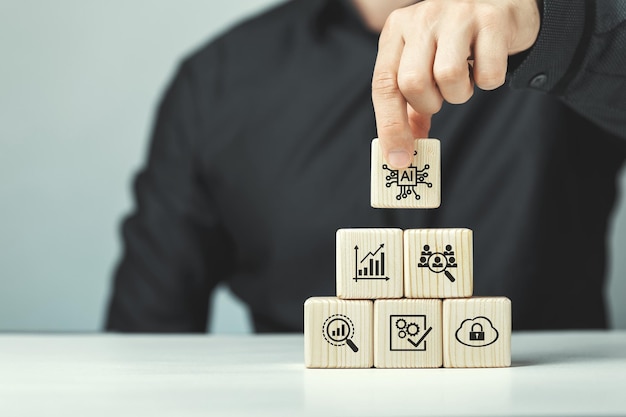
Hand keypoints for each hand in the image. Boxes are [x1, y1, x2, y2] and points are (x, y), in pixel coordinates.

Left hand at [372, 0, 540, 167]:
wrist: (501, 5)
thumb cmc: (454, 44)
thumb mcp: (422, 67)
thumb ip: (410, 108)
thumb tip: (402, 154)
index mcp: (396, 31)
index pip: (383, 84)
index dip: (390, 126)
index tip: (399, 160)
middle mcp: (421, 18)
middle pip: (413, 82)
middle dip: (429, 103)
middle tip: (441, 97)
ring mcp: (456, 14)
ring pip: (448, 77)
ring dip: (459, 94)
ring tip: (464, 79)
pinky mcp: (491, 19)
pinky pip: (487, 74)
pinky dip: (488, 82)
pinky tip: (486, 65)